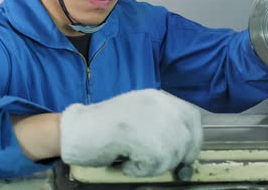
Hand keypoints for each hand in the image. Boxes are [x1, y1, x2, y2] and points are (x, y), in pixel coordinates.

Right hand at [60, 89, 202, 177]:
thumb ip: (164, 128)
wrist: (74, 130)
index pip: (193, 118)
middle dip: (173, 159)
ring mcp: (147, 116)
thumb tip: (187, 157)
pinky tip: (123, 162)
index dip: (193, 141)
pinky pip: (153, 163)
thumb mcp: (140, 118)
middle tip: (150, 163)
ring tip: (131, 159)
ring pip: (171, 154)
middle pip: (185, 140)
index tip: (184, 158)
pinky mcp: (137, 133)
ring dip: (152, 166)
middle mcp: (157, 103)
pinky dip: (138, 170)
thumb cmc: (104, 130)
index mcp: (158, 97)